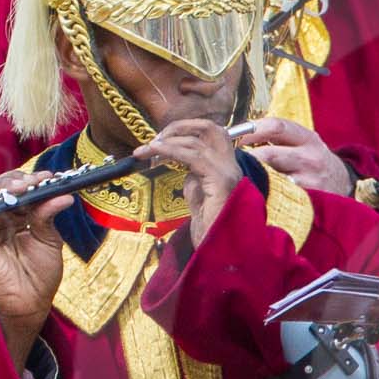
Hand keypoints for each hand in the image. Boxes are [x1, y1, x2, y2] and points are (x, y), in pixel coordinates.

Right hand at [0, 172, 71, 367]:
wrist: (32, 304)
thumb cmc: (41, 276)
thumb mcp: (50, 241)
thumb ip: (48, 217)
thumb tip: (63, 195)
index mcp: (21, 219)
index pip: (22, 191)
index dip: (34, 181)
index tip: (51, 177)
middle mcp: (4, 220)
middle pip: (6, 189)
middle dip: (21, 180)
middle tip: (38, 179)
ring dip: (7, 186)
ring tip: (26, 185)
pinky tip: (5, 193)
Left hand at [137, 119, 243, 246]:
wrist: (223, 252)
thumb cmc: (210, 229)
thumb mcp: (198, 195)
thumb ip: (194, 176)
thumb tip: (179, 160)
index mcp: (227, 168)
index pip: (211, 134)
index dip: (186, 130)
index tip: (162, 140)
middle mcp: (231, 166)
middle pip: (210, 127)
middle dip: (181, 126)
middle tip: (156, 138)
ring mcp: (228, 172)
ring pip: (197, 140)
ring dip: (167, 141)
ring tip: (146, 149)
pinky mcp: (220, 181)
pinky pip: (193, 155)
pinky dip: (171, 150)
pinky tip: (154, 152)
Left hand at [238, 117, 352, 195]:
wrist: (344, 184)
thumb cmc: (314, 162)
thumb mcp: (304, 142)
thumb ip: (278, 138)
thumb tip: (238, 137)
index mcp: (308, 138)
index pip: (276, 126)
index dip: (251, 130)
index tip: (234, 138)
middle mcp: (311, 157)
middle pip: (270, 154)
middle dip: (247, 159)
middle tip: (231, 164)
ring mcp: (311, 180)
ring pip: (272, 178)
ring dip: (254, 179)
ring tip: (240, 180)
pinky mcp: (309, 200)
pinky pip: (280, 197)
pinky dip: (265, 196)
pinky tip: (257, 196)